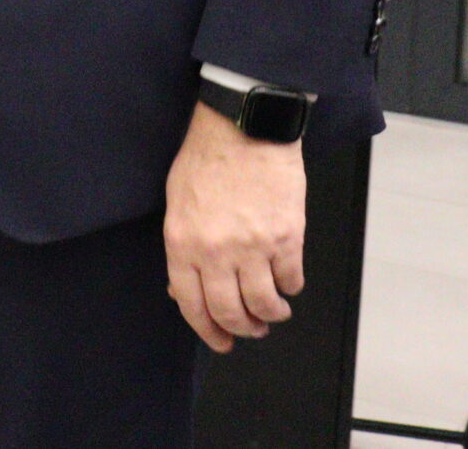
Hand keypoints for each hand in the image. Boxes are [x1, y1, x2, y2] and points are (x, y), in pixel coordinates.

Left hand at [163, 99, 305, 352]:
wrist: (245, 126)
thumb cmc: (206, 157)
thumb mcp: (176, 202)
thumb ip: (182, 247)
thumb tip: (185, 287)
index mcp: (183, 243)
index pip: (193, 305)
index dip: (209, 331)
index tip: (221, 341)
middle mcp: (216, 251)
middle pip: (231, 313)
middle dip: (243, 330)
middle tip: (252, 330)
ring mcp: (254, 246)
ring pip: (265, 304)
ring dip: (272, 315)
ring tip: (275, 312)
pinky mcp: (287, 237)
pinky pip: (291, 280)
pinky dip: (291, 287)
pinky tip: (288, 282)